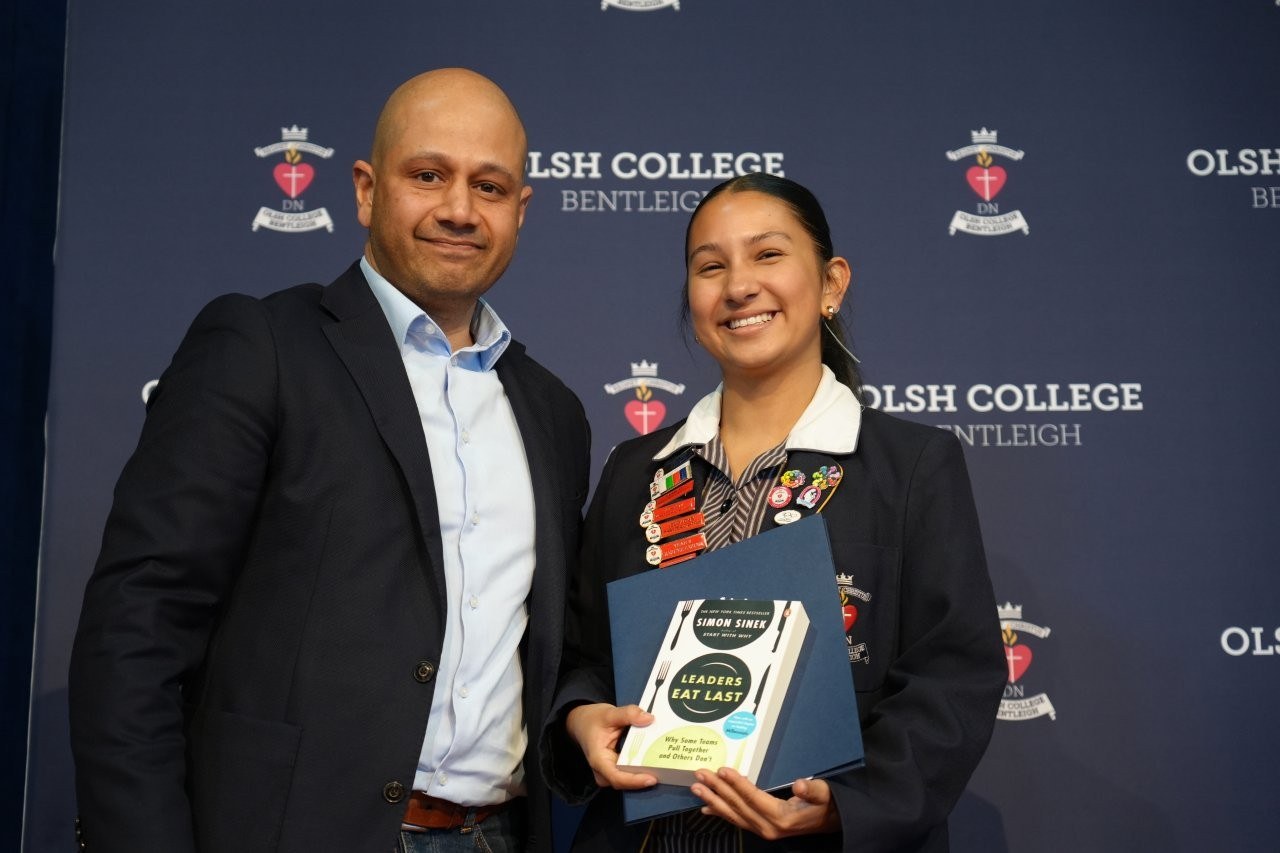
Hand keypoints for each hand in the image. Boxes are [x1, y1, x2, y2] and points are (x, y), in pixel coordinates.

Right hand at [565, 703, 658, 789]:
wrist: (581, 723)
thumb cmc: (593, 720)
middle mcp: (603, 772)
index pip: (617, 777)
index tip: (652, 778)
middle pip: (625, 782)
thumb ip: (628, 714)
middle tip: (666, 770)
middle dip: (644, 778)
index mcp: (598, 760)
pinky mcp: (615, 770)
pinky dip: (641, 770)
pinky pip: (629, 774)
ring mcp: (609, 773)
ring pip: (628, 780)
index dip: (635, 781)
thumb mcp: (609, 713)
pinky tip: (655, 762)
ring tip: (664, 767)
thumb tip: (649, 718)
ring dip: (644, 774)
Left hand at [691, 769, 839, 840]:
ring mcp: (762, 830)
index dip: (737, 784)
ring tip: (697, 788)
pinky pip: (736, 821)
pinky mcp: (760, 828)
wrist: (828, 822)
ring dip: (713, 801)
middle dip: (717, 790)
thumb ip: (813, 790)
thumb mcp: (824, 794)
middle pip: (738, 806)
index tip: (722, 770)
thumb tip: (801, 785)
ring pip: (733, 815)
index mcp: (781, 817)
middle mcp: (768, 827)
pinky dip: (720, 813)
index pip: (754, 798)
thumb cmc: (825, 804)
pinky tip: (706, 808)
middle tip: (700, 775)